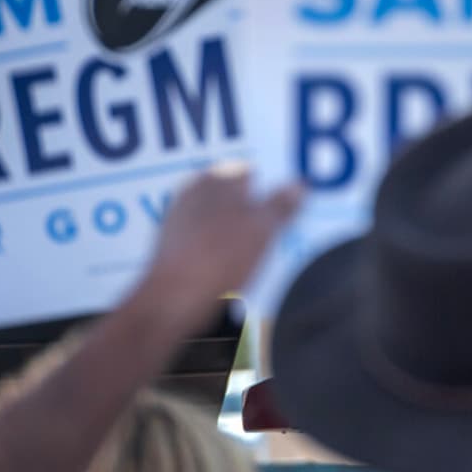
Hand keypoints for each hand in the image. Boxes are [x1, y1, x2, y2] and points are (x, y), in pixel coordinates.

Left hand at [135, 164, 302, 324]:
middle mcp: (192, 193)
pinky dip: (222, 249)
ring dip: (239, 231)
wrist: (174, 302)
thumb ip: (282, 205)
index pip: (250, 170)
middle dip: (255, 209)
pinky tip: (234, 268)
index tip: (287, 203)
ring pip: (221, 220)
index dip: (271, 186)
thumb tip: (298, 186)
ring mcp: (178, 220)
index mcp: (215, 179)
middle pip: (234, 195)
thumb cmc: (218, 260)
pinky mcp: (172, 248)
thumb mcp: (263, 230)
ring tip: (259, 254)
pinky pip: (207, 241)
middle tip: (279, 229)